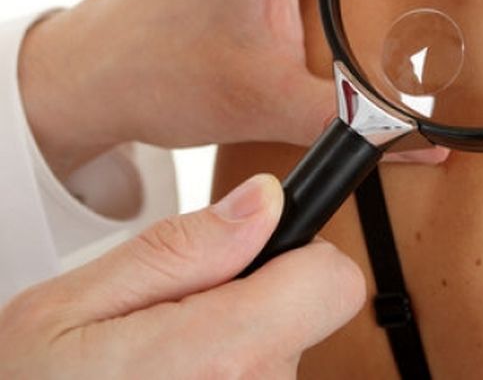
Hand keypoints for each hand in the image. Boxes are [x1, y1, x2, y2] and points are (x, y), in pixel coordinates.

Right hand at [0, 174, 363, 378]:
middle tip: (173, 316)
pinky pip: (260, 379)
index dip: (300, 253)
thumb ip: (180, 248)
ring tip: (160, 359)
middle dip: (251, 298)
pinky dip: (226, 373)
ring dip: (233, 342)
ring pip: (281, 349)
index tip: (258, 249)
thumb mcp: (70, 306)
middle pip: (304, 312)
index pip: (332, 283)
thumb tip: (265, 201)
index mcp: (220, 358)